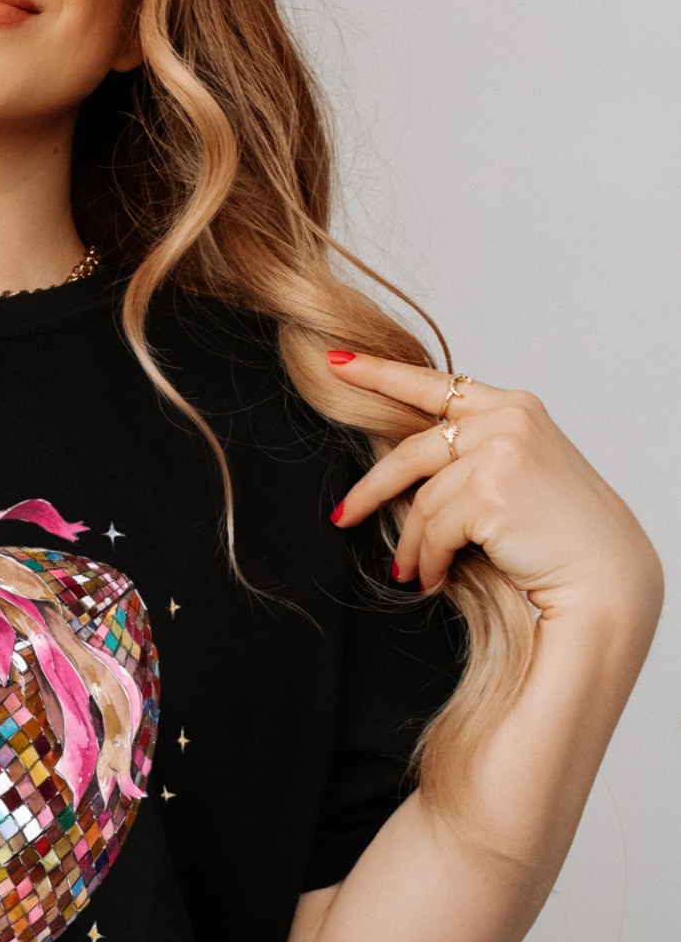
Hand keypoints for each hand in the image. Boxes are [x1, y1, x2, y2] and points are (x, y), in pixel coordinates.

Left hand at [326, 353, 661, 628]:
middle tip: (342, 516)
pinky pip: (434, 532)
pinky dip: (428, 561)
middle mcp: (507, 419)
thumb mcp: (514, 473)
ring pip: (422, 502)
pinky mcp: (489, 492)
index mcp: (512, 408)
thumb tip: (400, 476)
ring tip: (412, 572)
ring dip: (411, 545)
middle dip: (370, 490)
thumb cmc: (557, 531)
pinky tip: (433, 578)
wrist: (602, 571)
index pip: (434, 384)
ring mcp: (500, 452)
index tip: (339, 363)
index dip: (380, 374)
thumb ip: (467, 456)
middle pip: (409, 453)